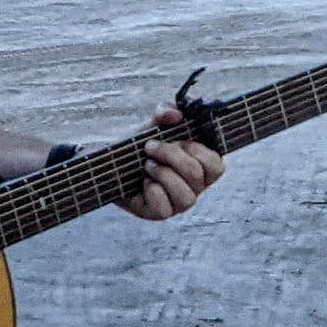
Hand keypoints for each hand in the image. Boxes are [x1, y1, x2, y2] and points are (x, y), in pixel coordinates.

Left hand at [123, 106, 221, 222]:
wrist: (110, 162)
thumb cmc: (139, 145)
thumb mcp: (151, 125)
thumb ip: (164, 113)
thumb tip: (175, 115)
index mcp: (200, 167)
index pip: (216, 165)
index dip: (196, 150)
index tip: (176, 139)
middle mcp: (194, 188)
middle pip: (195, 174)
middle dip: (170, 155)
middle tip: (149, 147)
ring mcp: (179, 203)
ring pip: (186, 196)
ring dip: (162, 174)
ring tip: (147, 166)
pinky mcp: (161, 213)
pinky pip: (164, 207)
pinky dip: (152, 190)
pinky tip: (143, 183)